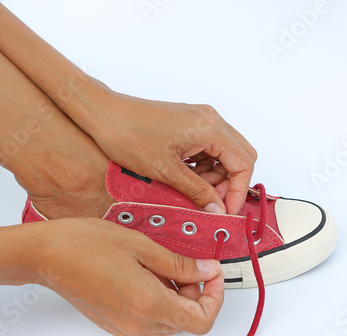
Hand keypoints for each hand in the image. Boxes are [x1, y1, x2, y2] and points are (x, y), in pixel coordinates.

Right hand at [32, 218, 223, 335]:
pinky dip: (159, 299)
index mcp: (148, 305)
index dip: (215, 298)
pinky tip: (147, 272)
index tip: (213, 273)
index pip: (200, 320)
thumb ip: (178, 263)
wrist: (45, 255)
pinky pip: (149, 318)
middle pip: (186, 321)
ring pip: (168, 320)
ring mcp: (123, 327)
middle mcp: (137, 324)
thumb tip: (206, 271)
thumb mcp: (140, 245)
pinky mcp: (113, 322)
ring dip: (178, 296)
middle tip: (190, 263)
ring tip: (164, 264)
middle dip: (197, 293)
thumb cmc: (86, 244)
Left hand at [82, 86, 257, 214]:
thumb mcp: (166, 171)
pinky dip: (204, 166)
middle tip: (210, 203)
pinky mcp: (188, 123)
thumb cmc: (128, 135)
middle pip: (239, 157)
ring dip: (215, 176)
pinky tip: (186, 178)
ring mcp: (200, 119)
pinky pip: (208, 148)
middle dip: (229, 184)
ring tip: (193, 192)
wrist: (103, 113)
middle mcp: (210, 120)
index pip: (244, 164)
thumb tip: (217, 210)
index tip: (226, 211)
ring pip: (224, 154)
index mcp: (210, 129)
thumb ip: (197, 191)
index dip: (238, 192)